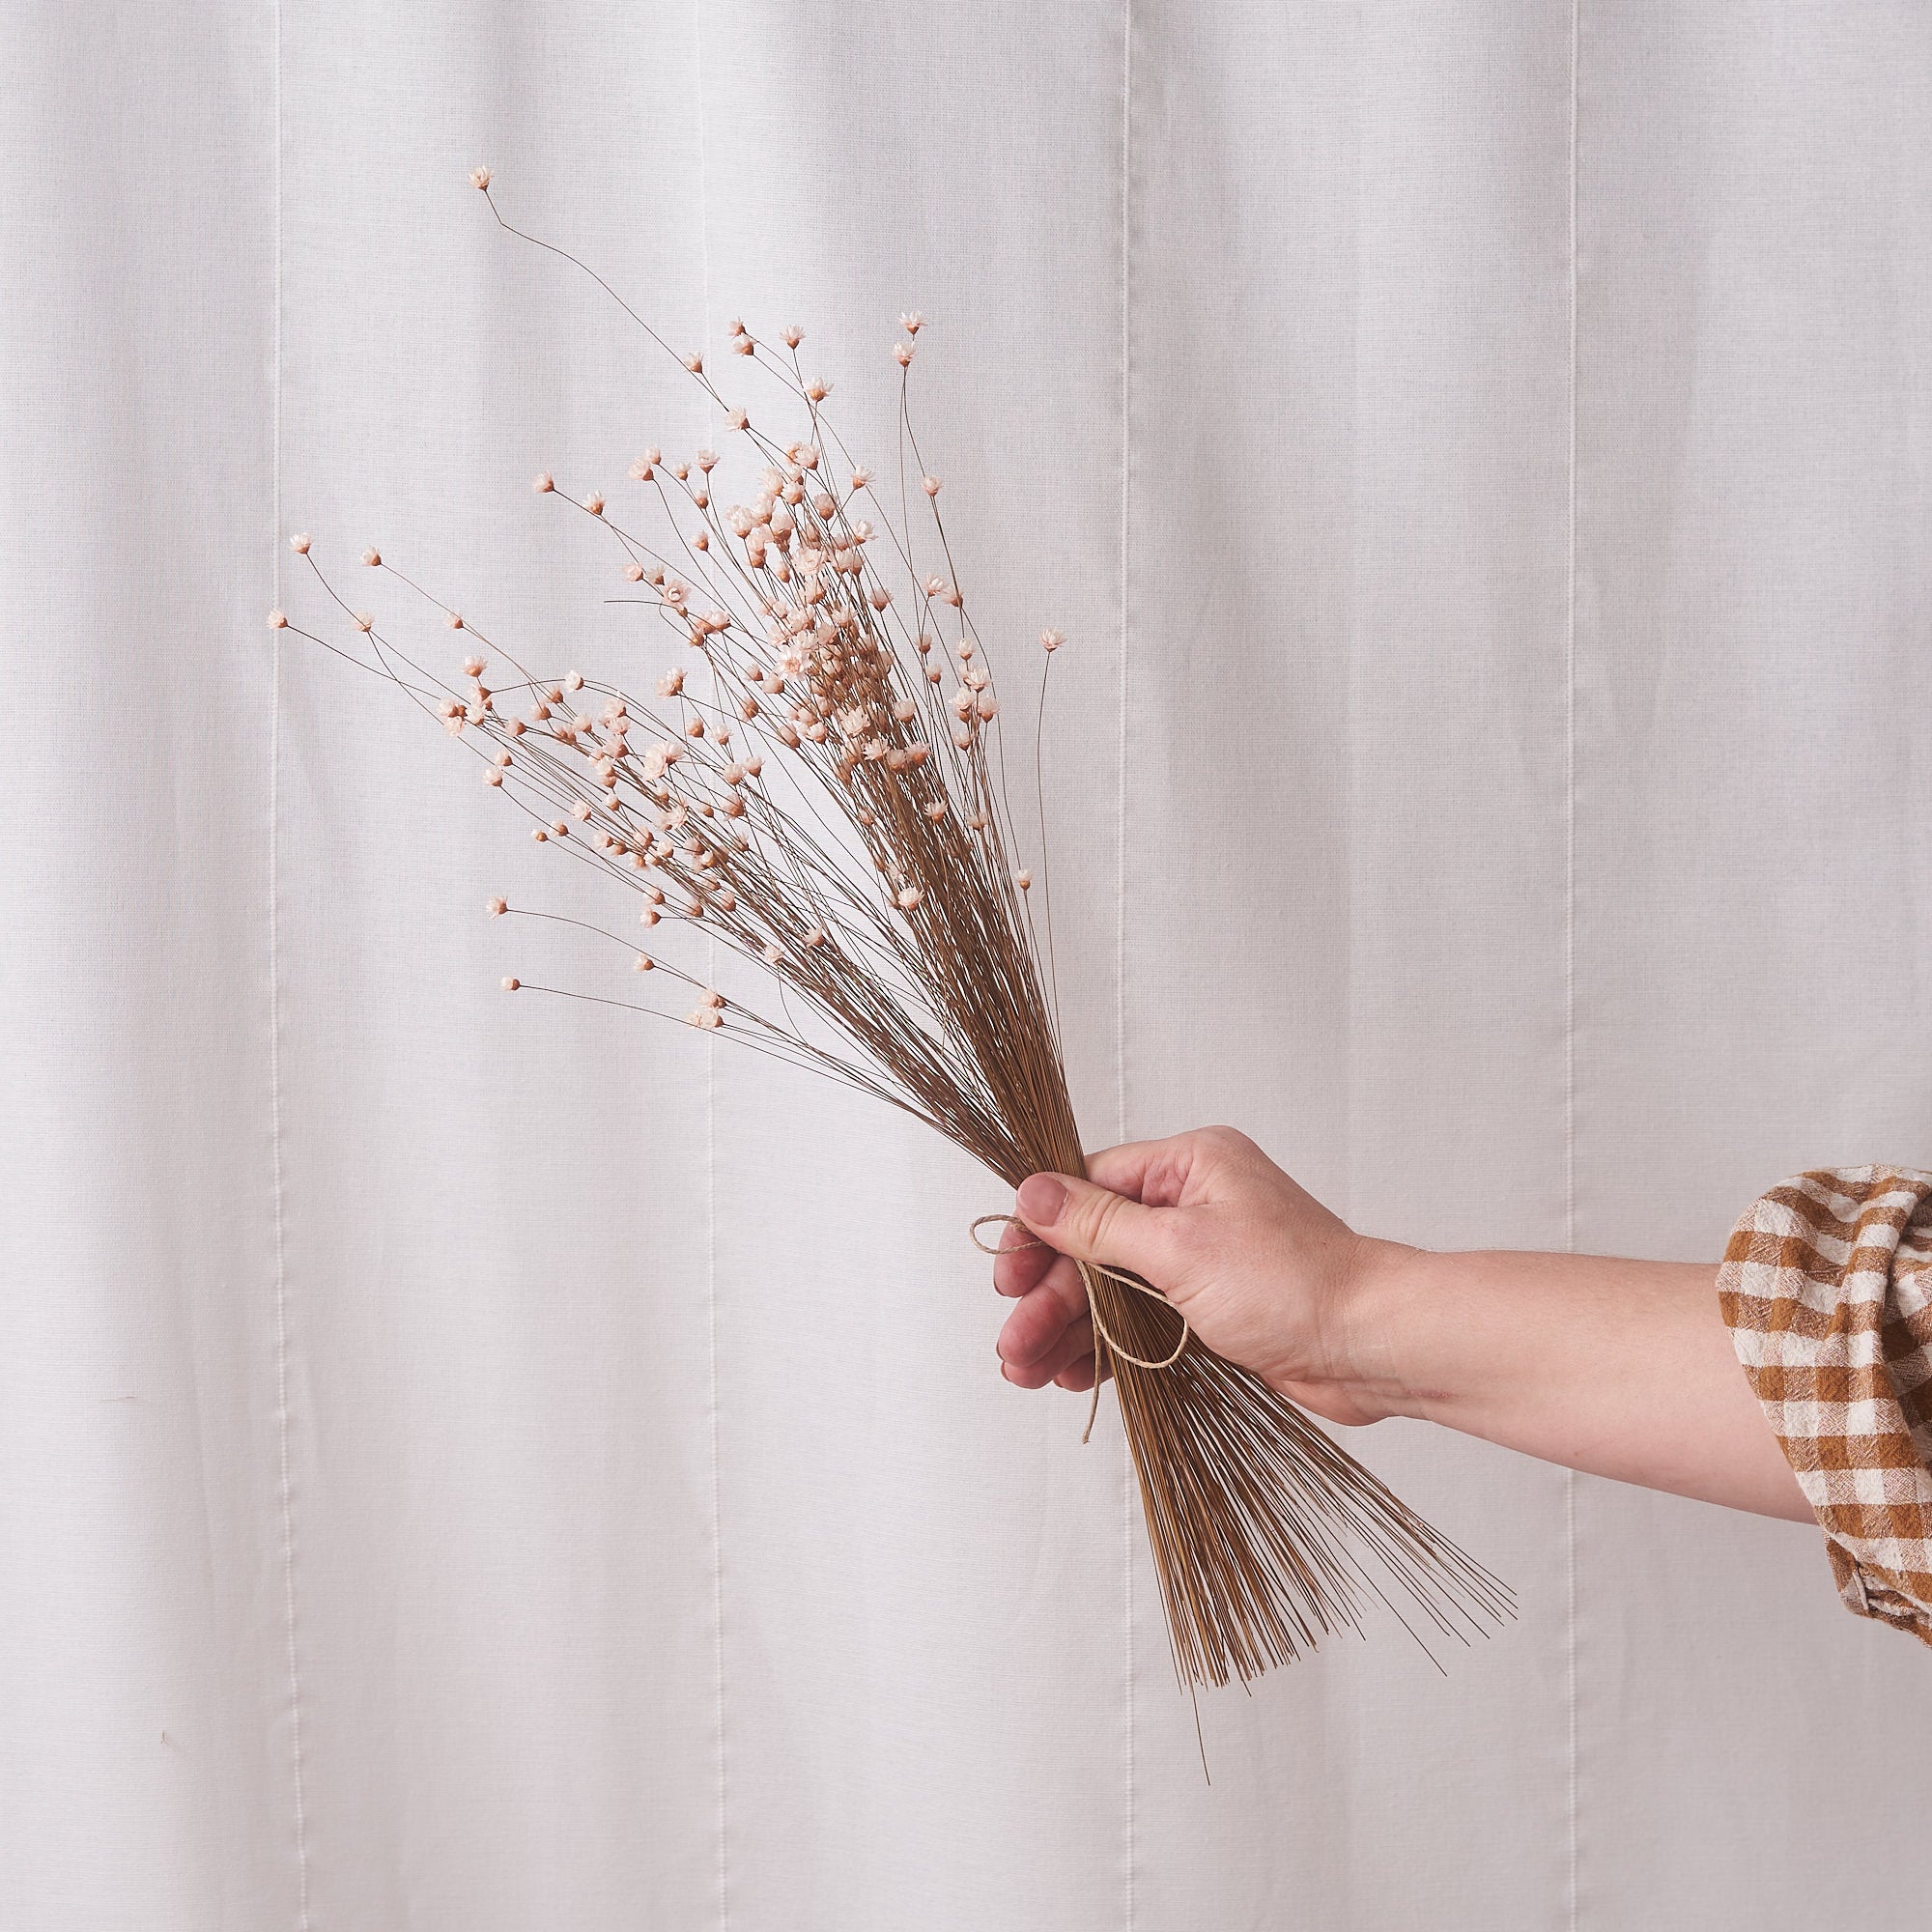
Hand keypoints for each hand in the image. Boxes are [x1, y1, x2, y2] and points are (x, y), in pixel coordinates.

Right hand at [991, 1127, 1407, 1426]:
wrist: (1372, 1346)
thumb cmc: (1298, 1285)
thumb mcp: (1180, 1247)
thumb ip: (1099, 1223)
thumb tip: (1033, 1193)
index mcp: (1191, 1166)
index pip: (1089, 1186)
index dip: (1041, 1232)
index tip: (1007, 1275)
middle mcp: (1195, 1205)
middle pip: (1094, 1246)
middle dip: (1049, 1297)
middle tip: (1013, 1343)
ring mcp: (1204, 1259)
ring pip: (1114, 1290)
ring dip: (1068, 1328)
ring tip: (1027, 1370)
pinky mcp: (1215, 1309)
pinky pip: (1142, 1322)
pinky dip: (1107, 1347)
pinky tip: (1071, 1374)